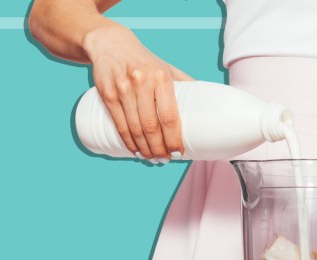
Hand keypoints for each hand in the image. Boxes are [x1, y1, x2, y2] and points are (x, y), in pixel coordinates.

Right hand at [83, 23, 192, 162]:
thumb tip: (209, 105)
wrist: (111, 44)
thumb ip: (186, 85)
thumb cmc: (145, 61)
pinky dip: (128, 141)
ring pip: (134, 128)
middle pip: (151, 126)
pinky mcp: (107, 93)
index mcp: (161, 78)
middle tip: (165, 159)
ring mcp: (123, 88)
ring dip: (144, 148)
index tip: (178, 153)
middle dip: (159, 148)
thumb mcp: (168, 69)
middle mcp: (142, 82)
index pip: (169, 116)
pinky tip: (135, 149)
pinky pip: (119, 123)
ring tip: (152, 158)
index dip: (173, 139)